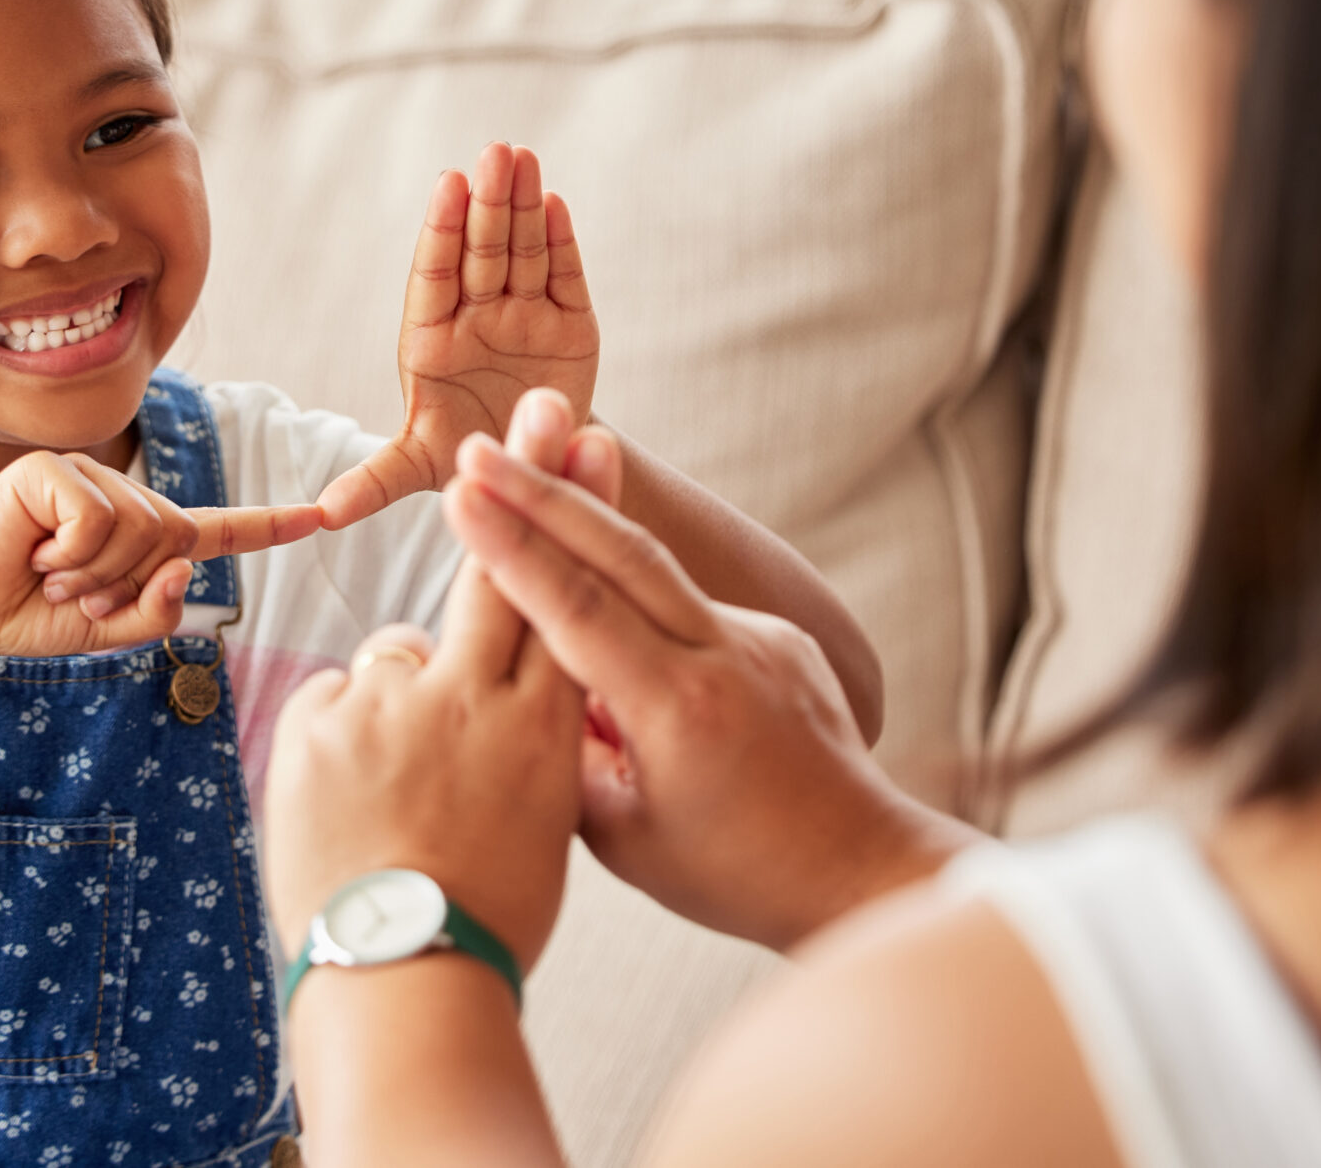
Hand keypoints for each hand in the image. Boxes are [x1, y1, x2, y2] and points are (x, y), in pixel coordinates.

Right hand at [0, 450, 318, 658]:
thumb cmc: (24, 614)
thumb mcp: (103, 629)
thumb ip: (154, 612)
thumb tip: (190, 566)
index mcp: (142, 535)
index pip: (216, 528)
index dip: (268, 525)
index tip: (322, 516)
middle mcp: (123, 496)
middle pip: (174, 539)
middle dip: (123, 585)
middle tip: (67, 591)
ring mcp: (89, 475)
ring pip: (140, 530)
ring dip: (92, 572)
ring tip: (47, 572)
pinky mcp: (55, 469)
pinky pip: (98, 519)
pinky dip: (70, 552)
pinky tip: (34, 551)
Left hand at [266, 405, 584, 973]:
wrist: (400, 980)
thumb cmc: (489, 917)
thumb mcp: (550, 824)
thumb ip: (540, 740)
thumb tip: (526, 692)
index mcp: (544, 725)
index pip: (560, 594)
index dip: (570, 511)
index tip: (578, 436)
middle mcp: (473, 695)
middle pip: (491, 570)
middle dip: (510, 486)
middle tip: (526, 410)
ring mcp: (389, 704)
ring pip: (399, 653)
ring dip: (402, 697)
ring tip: (399, 792)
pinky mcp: (318, 722)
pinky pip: (336, 698)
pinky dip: (343, 734)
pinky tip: (352, 800)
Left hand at [317, 143, 597, 530]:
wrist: (533, 464)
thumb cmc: (466, 453)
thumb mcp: (419, 469)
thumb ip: (377, 480)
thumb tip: (320, 514)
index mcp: (432, 339)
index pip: (435, 276)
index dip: (443, 231)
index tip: (449, 186)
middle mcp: (477, 316)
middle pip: (481, 252)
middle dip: (487, 204)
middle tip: (494, 153)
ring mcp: (524, 314)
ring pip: (522, 252)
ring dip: (522, 204)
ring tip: (522, 158)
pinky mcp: (571, 322)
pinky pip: (564, 275)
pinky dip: (562, 242)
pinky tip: (555, 202)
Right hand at [442, 390, 977, 949]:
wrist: (860, 868)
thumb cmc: (734, 875)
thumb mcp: (625, 837)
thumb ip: (566, 752)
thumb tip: (526, 686)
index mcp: (679, 711)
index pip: (578, 608)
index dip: (512, 545)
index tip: (460, 492)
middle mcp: (726, 656)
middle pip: (622, 551)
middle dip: (542, 490)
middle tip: (479, 446)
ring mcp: (762, 639)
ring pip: (654, 569)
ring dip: (584, 523)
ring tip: (523, 477)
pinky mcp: (781, 638)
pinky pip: (688, 605)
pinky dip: (634, 595)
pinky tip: (600, 598)